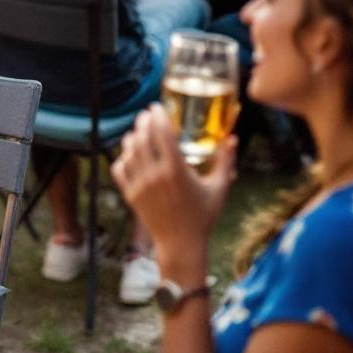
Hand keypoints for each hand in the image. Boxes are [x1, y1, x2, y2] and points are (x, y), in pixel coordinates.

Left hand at [111, 107, 237, 273]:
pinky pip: (119, 169)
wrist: (181, 244)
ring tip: (139, 131)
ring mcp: (139, 185)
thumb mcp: (219, 188)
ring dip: (132, 137)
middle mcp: (155, 175)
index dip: (157, 116)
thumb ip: (225, 161)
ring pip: (128, 151)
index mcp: (177, 170)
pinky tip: (129, 153)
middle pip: (142, 137)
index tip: (157, 107)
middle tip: (147, 114)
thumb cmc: (202, 217)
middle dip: (143, 121)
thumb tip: (233, 139)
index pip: (162, 133)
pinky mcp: (130, 195)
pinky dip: (122, 157)